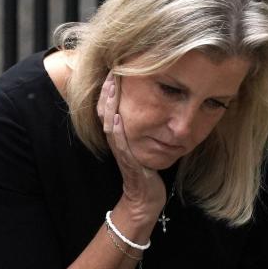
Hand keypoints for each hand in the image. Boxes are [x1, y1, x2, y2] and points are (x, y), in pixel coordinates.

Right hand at [97, 72, 165, 218]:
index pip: (111, 107)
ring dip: (109, 103)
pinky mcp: (127, 160)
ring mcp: (120, 150)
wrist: (146, 199)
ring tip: (111, 85)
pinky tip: (116, 114)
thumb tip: (162, 111)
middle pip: (105, 110)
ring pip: (109, 122)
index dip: (111, 88)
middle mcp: (117, 141)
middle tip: (111, 69)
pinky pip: (118, 142)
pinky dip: (116, 128)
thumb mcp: (148, 146)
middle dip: (108, 89)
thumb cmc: (149, 172)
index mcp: (120, 136)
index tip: (115, 69)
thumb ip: (149, 129)